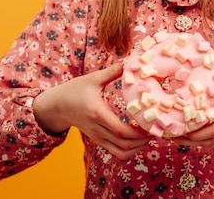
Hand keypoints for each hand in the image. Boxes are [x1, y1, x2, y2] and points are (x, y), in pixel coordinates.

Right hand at [33, 63, 150, 159]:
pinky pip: (116, 151)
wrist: (56, 106)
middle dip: (142, 141)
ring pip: (120, 152)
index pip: (119, 130)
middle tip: (156, 131)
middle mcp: (97, 129)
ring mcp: (97, 137)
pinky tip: (138, 139)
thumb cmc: (74, 90)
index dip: (137, 133)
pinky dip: (129, 149)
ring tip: (149, 136)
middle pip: (123, 144)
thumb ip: (112, 72)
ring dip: (137, 148)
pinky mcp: (98, 140)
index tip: (151, 126)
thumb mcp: (92, 79)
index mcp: (97, 113)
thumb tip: (129, 62)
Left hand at [177, 51, 213, 148]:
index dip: (192, 133)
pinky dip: (208, 142)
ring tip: (180, 136)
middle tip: (171, 134)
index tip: (176, 127)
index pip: (211, 129)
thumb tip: (203, 47)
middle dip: (188, 141)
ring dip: (196, 144)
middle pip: (209, 141)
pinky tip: (197, 137)